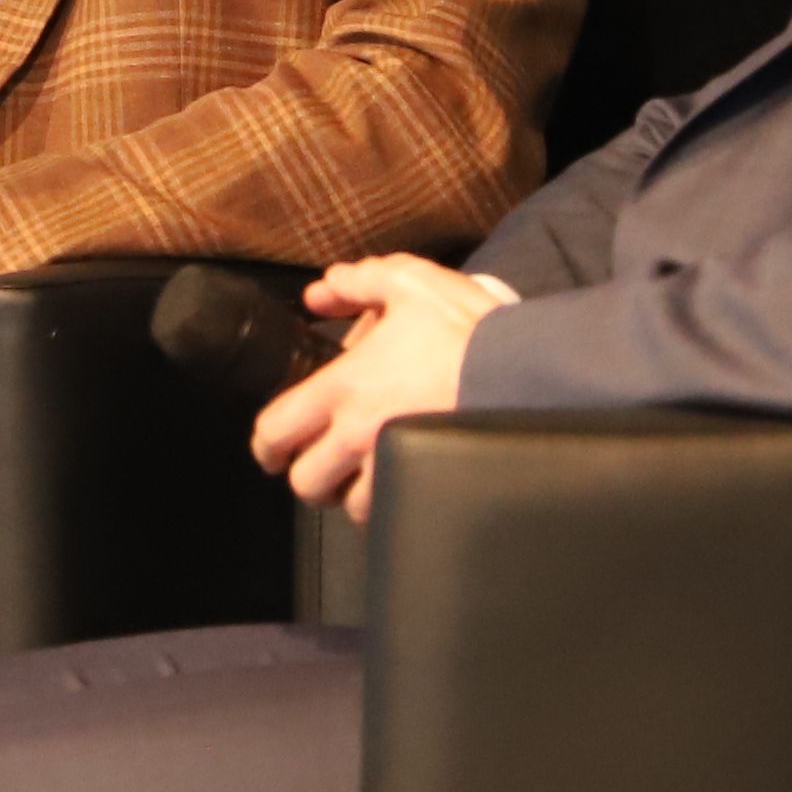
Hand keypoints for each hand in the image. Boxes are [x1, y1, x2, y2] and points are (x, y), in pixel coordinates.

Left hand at [249, 254, 519, 518]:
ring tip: (364, 475)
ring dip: (351, 493)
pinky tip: (404, 481)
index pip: (276, 430)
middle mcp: (361, 436)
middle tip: (319, 464)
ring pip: (351, 506)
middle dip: (307, 476)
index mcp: (345, 387)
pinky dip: (392, 502)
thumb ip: (356, 283)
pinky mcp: (430, 483)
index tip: (270, 449)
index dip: (265, 445)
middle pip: (306, 482)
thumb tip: (317, 295)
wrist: (526, 370)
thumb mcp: (409, 282)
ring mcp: (395, 466)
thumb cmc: (466, 328)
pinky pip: (396, 510)